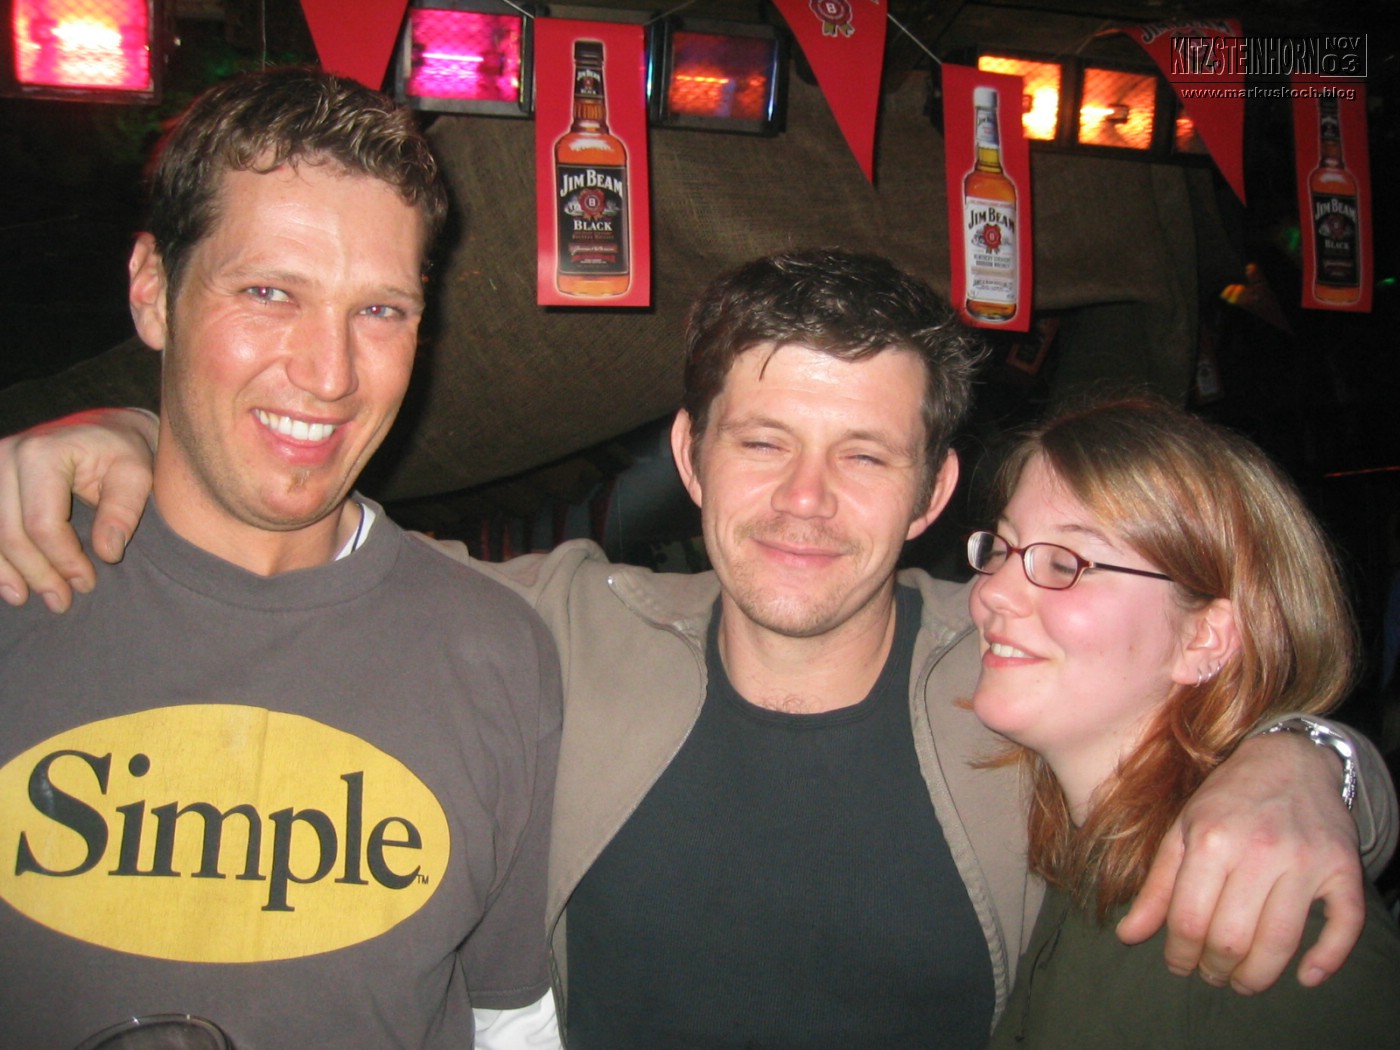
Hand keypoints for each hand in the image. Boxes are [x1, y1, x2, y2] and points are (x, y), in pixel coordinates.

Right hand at [0, 408, 157, 611]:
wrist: (105, 429)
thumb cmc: (123, 452)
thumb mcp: (136, 474)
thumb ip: (123, 511)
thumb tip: (107, 553)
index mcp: (43, 453)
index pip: (43, 522)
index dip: (62, 560)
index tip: (86, 584)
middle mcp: (7, 456)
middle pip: (11, 532)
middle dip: (36, 572)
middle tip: (61, 601)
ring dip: (7, 571)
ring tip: (26, 598)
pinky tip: (7, 581)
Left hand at [1117, 731, 1364, 993]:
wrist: (1291, 760)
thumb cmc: (1227, 798)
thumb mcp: (1183, 831)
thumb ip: (1157, 885)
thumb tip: (1127, 936)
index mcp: (1212, 840)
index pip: (1189, 920)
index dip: (1180, 954)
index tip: (1180, 965)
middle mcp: (1259, 850)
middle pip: (1232, 938)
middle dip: (1216, 969)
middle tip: (1212, 974)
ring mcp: (1305, 860)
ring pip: (1280, 941)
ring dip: (1259, 976)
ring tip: (1243, 981)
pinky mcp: (1344, 867)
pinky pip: (1343, 925)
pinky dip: (1327, 960)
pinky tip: (1306, 976)